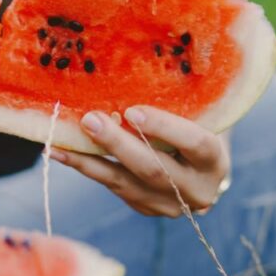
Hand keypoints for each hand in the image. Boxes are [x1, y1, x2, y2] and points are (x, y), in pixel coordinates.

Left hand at [49, 106, 229, 216]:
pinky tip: (61, 152)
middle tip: (90, 120)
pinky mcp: (145, 208)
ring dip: (89, 161)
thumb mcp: (197, 113)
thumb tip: (133, 66)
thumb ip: (178, 101)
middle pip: (154, 169)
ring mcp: (169, 206)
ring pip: (126, 184)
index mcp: (215, 161)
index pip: (194, 144)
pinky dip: (86, 168)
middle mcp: (197, 190)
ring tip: (60, 142)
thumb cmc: (196, 125)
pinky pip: (112, 187)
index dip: (164, 128)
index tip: (133, 111)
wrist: (199, 168)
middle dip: (118, 145)